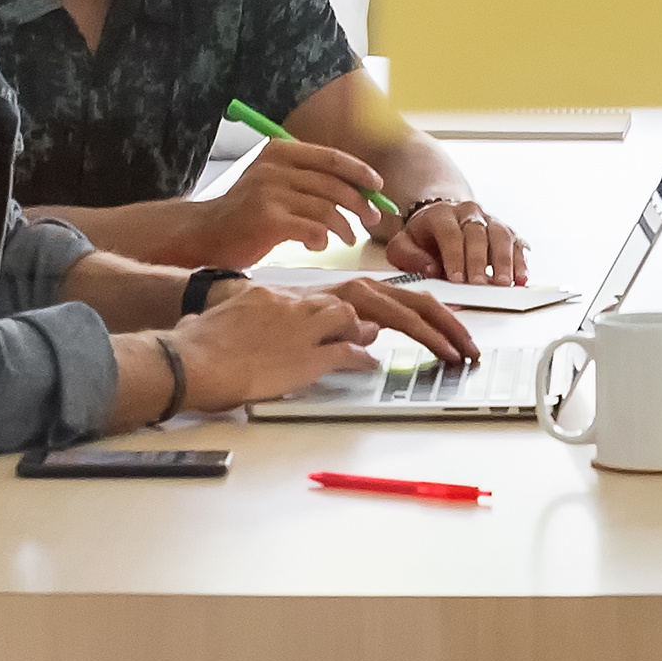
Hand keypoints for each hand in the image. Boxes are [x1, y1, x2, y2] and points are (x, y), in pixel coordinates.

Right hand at [161, 272, 468, 413]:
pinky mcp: (303, 350)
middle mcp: (321, 301)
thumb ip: (325, 330)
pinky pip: (348, 351)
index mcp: (317, 293)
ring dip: (424, 335)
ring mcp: (313, 324)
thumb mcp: (280, 324)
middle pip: (394, 298)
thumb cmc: (227, 341)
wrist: (193, 353)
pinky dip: (371, 358)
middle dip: (439, 319)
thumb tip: (365, 341)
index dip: (420, 309)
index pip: (382, 294)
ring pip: (382, 315)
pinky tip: (391, 367)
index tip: (447, 326)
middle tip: (467, 342)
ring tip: (452, 355)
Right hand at [199, 136, 386, 264]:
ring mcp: (270, 192)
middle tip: (371, 221)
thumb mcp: (273, 183)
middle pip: (334, 184)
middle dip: (360, 203)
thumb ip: (307, 180)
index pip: (331, 157)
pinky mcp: (268, 220)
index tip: (377, 187)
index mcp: (280, 152)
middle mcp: (275, 168)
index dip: (360, 172)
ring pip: (327, 208)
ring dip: (344, 226)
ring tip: (347, 238)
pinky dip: (322, 239)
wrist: (205, 233)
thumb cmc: (245, 213)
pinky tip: (319, 245)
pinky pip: (312, 229)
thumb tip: (357, 188)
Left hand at [387, 194, 530, 284]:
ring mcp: (490, 220)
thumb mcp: (403, 244)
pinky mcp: (506, 231)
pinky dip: (520, 261)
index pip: (450, 233)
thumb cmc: (423, 237)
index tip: (456, 278)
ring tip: (503, 284)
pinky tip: (521, 278)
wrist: (443, 219)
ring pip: (501, 236)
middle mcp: (468, 212)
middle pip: (477, 234)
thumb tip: (429, 269)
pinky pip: (517, 243)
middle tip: (480, 285)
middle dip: (479, 261)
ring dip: (504, 261)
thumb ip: (408, 256)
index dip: (455, 256)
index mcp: (441, 214)